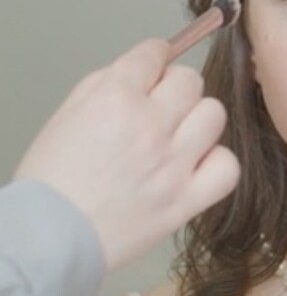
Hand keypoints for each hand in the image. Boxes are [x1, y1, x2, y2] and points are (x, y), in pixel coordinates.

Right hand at [13, 39, 239, 270]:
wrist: (50, 239)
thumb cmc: (52, 181)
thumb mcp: (67, 115)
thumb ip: (106, 85)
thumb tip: (143, 71)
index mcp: (114, 101)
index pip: (153, 55)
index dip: (156, 56)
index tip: (158, 61)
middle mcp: (149, 127)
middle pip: (190, 81)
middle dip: (176, 87)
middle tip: (163, 104)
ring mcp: (173, 165)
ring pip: (214, 115)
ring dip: (198, 120)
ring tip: (179, 136)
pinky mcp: (187, 199)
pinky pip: (228, 166)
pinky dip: (217, 162)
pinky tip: (197, 164)